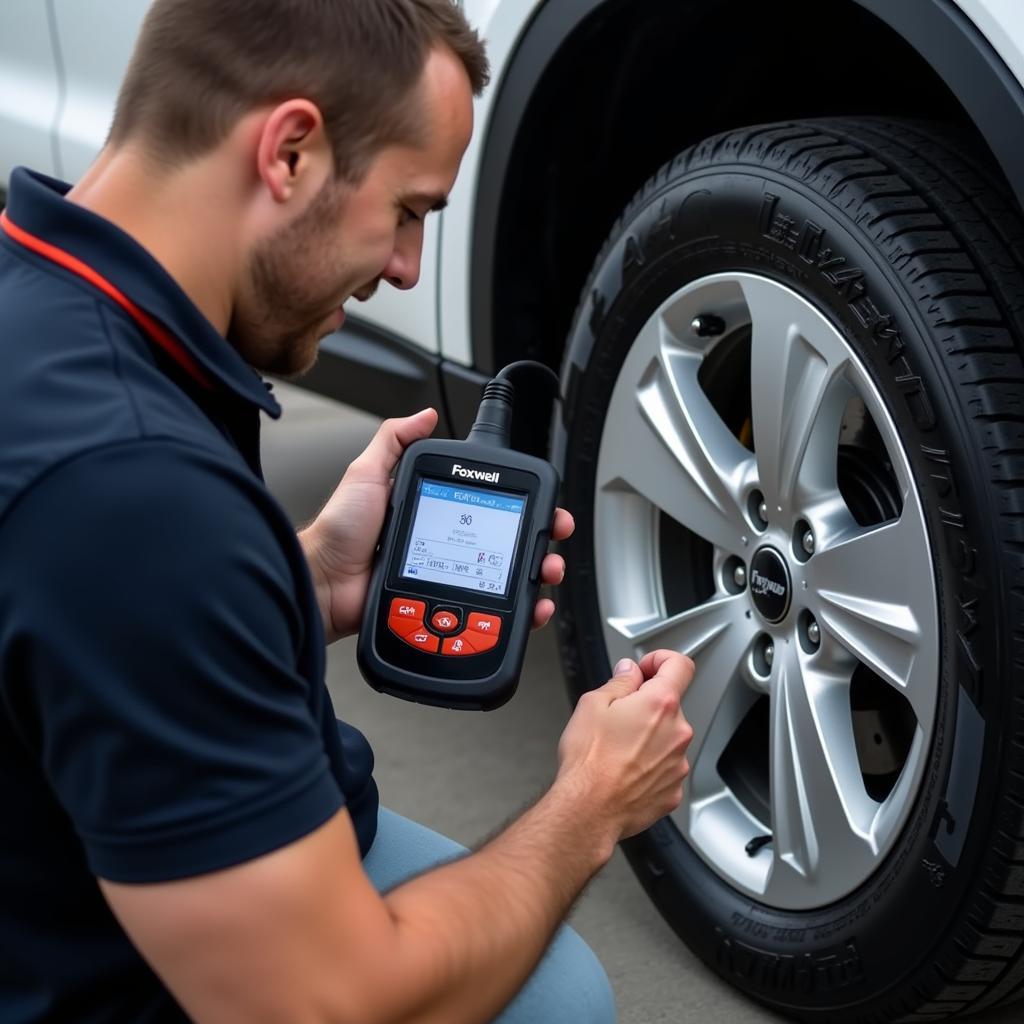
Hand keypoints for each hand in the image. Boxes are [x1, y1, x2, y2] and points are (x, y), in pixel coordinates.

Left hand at [300, 410, 574, 642]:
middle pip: (504, 542)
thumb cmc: (339, 532)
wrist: (324, 585)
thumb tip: (424, 415)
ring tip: (544, 572)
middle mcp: (445, 543)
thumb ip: (395, 442)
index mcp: (433, 511)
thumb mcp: (367, 474)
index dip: (518, 504)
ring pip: (504, 578)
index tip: (540, 504)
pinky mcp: (444, 605)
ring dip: (534, 576)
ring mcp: (447, 576)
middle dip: (536, 542)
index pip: (487, 504)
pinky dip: (517, 612)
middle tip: (550, 541)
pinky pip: (488, 611)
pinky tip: (530, 606)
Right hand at [555, 650, 694, 841]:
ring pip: (667, 738)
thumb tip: (629, 672)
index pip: (680, 665)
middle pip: (669, 705)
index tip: (646, 668)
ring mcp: (678, 763)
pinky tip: (624, 770)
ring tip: (617, 749)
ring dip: (648, 737)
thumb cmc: (589, 762)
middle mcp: (678, 732)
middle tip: (617, 716)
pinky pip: (665, 767)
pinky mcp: (674, 789)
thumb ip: (619, 682)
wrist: (589, 810)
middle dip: (646, 704)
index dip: (661, 660)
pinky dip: (649, 765)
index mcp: (661, 704)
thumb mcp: (593, 704)